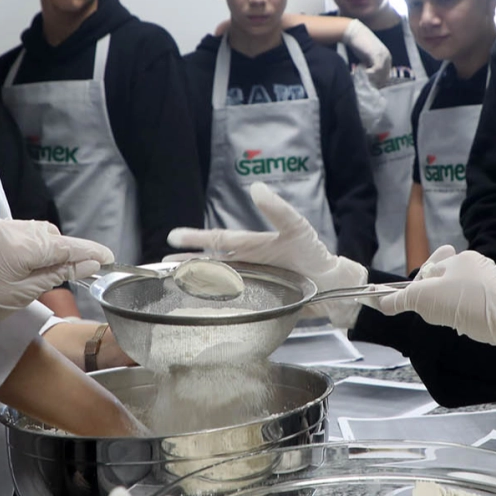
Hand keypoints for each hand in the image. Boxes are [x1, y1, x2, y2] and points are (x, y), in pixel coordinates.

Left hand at [0, 217, 112, 345]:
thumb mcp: (24, 294)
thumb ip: (58, 273)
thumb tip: (88, 263)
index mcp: (22, 247)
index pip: (65, 245)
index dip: (89, 251)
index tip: (107, 256)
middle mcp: (9, 228)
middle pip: (49, 234)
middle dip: (60, 250)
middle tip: (65, 271)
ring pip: (30, 229)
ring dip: (38, 245)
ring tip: (32, 268)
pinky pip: (10, 229)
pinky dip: (18, 242)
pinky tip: (10, 260)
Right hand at [166, 182, 366, 327]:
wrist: (333, 284)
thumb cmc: (314, 253)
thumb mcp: (296, 228)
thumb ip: (277, 210)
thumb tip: (255, 187)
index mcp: (251, 245)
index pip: (218, 240)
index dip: (195, 238)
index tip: (172, 236)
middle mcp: (247, 263)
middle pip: (210, 262)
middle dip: (186, 262)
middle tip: (162, 264)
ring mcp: (252, 283)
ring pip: (216, 282)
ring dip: (195, 282)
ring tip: (174, 283)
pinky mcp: (258, 302)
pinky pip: (231, 302)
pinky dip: (214, 304)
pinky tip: (202, 308)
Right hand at [342, 19, 393, 87]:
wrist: (355, 33)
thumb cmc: (359, 45)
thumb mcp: (368, 58)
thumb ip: (372, 67)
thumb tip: (370, 80)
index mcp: (387, 58)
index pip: (386, 76)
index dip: (377, 82)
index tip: (366, 82)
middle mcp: (388, 57)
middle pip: (384, 77)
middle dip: (374, 81)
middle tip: (363, 80)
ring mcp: (384, 56)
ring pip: (380, 75)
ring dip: (370, 77)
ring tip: (360, 74)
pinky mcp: (377, 55)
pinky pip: (376, 70)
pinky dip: (369, 73)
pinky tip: (360, 69)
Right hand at [375, 245, 495, 368]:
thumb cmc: (465, 304)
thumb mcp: (424, 300)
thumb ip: (401, 299)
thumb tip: (381, 302)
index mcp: (459, 259)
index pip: (430, 270)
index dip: (419, 288)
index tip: (418, 304)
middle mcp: (477, 264)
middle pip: (447, 280)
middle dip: (438, 297)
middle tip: (438, 312)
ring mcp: (492, 280)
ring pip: (462, 292)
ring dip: (454, 306)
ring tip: (455, 320)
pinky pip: (478, 301)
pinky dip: (471, 312)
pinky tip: (470, 323)